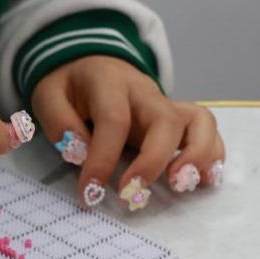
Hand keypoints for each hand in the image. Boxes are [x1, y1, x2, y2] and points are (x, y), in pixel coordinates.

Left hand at [30, 56, 224, 208]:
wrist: (91, 63)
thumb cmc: (71, 87)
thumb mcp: (48, 95)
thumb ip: (60, 123)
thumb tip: (81, 153)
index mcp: (110, 82)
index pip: (114, 119)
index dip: (103, 159)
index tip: (90, 193)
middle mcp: (146, 92)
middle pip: (166, 120)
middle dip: (154, 161)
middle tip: (134, 195)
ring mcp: (168, 105)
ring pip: (200, 121)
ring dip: (197, 156)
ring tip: (180, 186)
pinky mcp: (180, 119)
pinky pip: (208, 132)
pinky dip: (211, 156)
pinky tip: (201, 181)